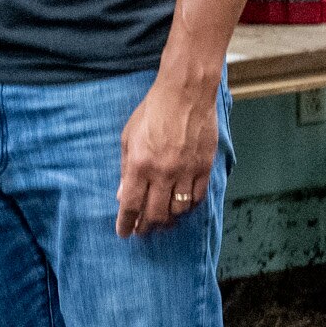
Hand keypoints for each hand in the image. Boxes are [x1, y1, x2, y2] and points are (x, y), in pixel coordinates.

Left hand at [117, 75, 217, 237]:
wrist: (186, 94)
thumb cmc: (153, 110)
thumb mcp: (129, 136)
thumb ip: (126, 168)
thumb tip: (122, 194)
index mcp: (140, 164)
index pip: (131, 205)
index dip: (126, 223)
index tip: (124, 232)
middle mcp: (163, 172)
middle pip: (155, 214)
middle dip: (146, 227)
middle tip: (142, 231)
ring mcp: (186, 171)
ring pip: (178, 210)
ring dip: (168, 219)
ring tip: (162, 220)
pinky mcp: (204, 167)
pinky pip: (197, 197)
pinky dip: (189, 206)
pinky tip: (182, 206)